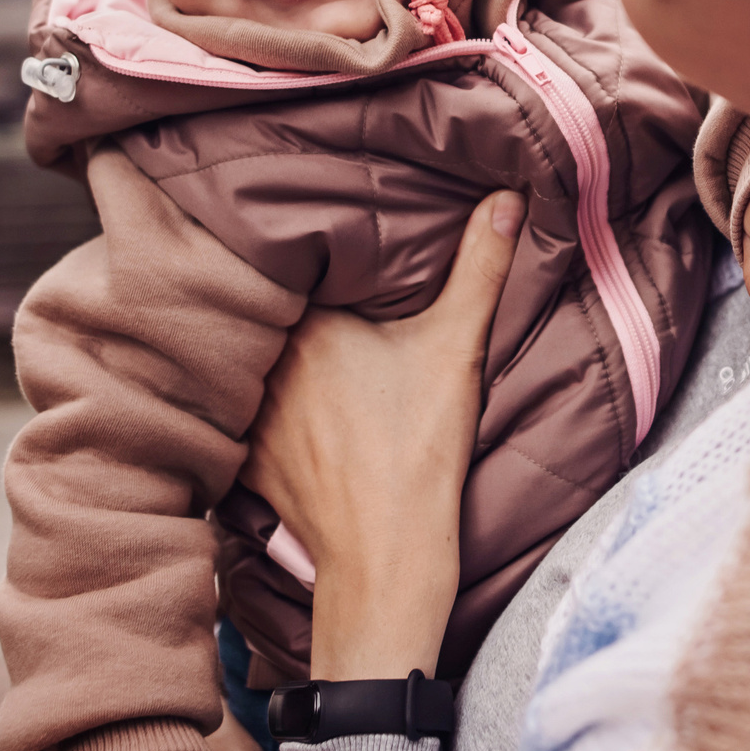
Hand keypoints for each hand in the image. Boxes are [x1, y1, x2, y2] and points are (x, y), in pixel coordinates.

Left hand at [241, 190, 523, 679]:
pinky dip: (263, 403)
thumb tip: (505, 195)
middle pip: (274, 309)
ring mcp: (247, 413)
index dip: (319, 250)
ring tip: (310, 341)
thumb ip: (480, 265)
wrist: (385, 555)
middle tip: (329, 285)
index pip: (298, 262)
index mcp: (305, 322)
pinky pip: (245, 411)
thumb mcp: (456, 347)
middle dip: (295, 298)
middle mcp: (262, 361)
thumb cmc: (420, 449)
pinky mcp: (245, 457)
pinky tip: (291, 403)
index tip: (337, 239)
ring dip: (274, 352)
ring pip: (258, 360)